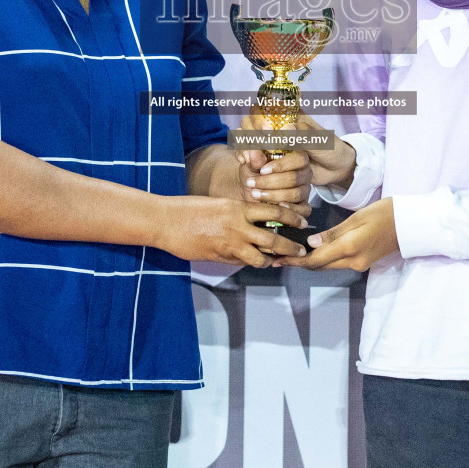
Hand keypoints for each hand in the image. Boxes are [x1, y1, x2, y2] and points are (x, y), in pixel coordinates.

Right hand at [154, 196, 308, 267]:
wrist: (166, 220)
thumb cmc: (189, 209)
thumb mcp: (219, 204)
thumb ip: (237, 214)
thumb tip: (253, 224)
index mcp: (238, 207)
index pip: (274, 212)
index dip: (292, 218)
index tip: (302, 222)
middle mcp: (238, 225)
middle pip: (274, 239)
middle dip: (291, 247)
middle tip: (301, 250)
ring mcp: (229, 243)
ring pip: (261, 257)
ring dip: (271, 261)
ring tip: (278, 261)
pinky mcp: (220, 257)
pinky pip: (242, 263)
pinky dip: (250, 263)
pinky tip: (253, 262)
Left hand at [234, 148, 313, 208]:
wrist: (251, 193)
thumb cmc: (254, 175)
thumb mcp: (250, 165)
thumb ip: (253, 159)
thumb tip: (253, 152)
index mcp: (296, 158)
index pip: (298, 159)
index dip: (281, 165)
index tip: (262, 170)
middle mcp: (304, 173)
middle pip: (295, 178)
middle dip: (271, 182)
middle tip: (253, 184)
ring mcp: (305, 189)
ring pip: (296, 193)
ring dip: (274, 196)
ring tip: (256, 194)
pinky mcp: (303, 205)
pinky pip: (303, 209)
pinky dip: (291, 209)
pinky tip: (278, 206)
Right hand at [238, 110, 354, 189]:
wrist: (336, 170)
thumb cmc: (331, 150)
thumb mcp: (322, 141)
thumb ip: (305, 135)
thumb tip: (286, 129)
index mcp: (289, 116)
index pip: (264, 108)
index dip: (260, 118)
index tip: (268, 132)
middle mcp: (276, 126)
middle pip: (249, 122)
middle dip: (250, 134)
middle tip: (260, 149)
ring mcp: (271, 142)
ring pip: (247, 137)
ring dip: (245, 146)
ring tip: (249, 160)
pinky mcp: (269, 158)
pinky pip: (251, 154)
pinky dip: (245, 156)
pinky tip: (245, 163)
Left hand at [278, 198, 397, 270]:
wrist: (411, 224)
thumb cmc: (385, 213)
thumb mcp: (357, 218)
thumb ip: (333, 233)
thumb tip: (311, 243)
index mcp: (350, 248)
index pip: (315, 260)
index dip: (295, 260)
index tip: (278, 259)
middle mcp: (353, 262)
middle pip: (319, 266)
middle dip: (299, 262)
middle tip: (279, 255)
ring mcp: (359, 264)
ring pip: (328, 266)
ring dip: (310, 261)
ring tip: (292, 252)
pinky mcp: (363, 262)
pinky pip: (337, 263)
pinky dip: (323, 258)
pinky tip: (314, 250)